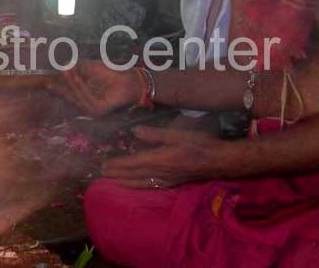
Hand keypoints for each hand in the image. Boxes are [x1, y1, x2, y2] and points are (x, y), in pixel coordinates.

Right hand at [53, 60, 141, 116]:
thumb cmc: (112, 73)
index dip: (58, 89)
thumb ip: (78, 69)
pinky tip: (77, 78)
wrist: (130, 79)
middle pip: (70, 97)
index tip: (47, 83)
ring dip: (71, 83)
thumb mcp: (91, 68)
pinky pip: (86, 98)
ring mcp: (93, 108)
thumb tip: (63, 66)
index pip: (68, 94)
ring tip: (66, 71)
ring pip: (77, 97)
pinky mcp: (99, 110)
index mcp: (85, 96)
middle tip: (49, 81)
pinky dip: (81, 87)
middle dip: (60, 89)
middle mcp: (87, 104)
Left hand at [101, 126, 221, 188]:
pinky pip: (151, 186)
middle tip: (101, 174)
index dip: (117, 164)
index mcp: (159, 159)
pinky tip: (136, 186)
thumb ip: (154, 134)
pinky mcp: (172, 183)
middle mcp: (160, 172)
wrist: (217, 161)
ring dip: (125, 182)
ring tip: (112, 181)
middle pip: (134, 175)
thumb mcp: (176, 135)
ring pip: (141, 183)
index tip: (104, 164)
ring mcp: (166, 180)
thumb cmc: (198, 144)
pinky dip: (139, 186)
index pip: (133, 163)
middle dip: (117, 174)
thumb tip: (134, 132)